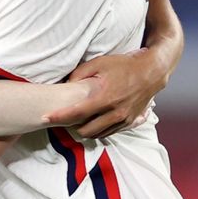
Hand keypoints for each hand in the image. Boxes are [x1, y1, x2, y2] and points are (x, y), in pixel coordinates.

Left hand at [48, 51, 167, 137]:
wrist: (152, 72)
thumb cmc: (124, 65)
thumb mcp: (100, 63)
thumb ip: (79, 74)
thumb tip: (64, 85)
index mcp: (106, 98)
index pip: (76, 113)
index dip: (59, 117)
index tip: (45, 117)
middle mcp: (116, 113)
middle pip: (85, 130)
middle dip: (71, 126)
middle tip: (63, 117)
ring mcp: (124, 120)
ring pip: (96, 134)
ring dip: (84, 130)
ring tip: (76, 120)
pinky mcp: (130, 123)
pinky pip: (108, 133)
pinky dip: (97, 130)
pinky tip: (92, 121)